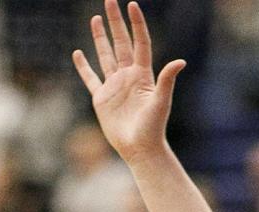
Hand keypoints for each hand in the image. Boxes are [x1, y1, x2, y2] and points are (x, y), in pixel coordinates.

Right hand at [73, 0, 185, 164]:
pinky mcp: (101, 98)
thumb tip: (180, 61)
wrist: (140, 149)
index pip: (140, 43)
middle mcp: (128, 77)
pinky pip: (91, 78)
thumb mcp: (161, 102)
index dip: (136, 25)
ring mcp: (114, 86)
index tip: (132, 5)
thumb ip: (166, 80)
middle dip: (115, 22)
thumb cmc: (153, 128)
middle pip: (120, 43)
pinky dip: (83, 66)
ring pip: (105, 55)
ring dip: (100, 38)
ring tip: (95, 18)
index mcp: (142, 75)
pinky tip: (78, 53)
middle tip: (110, 1)